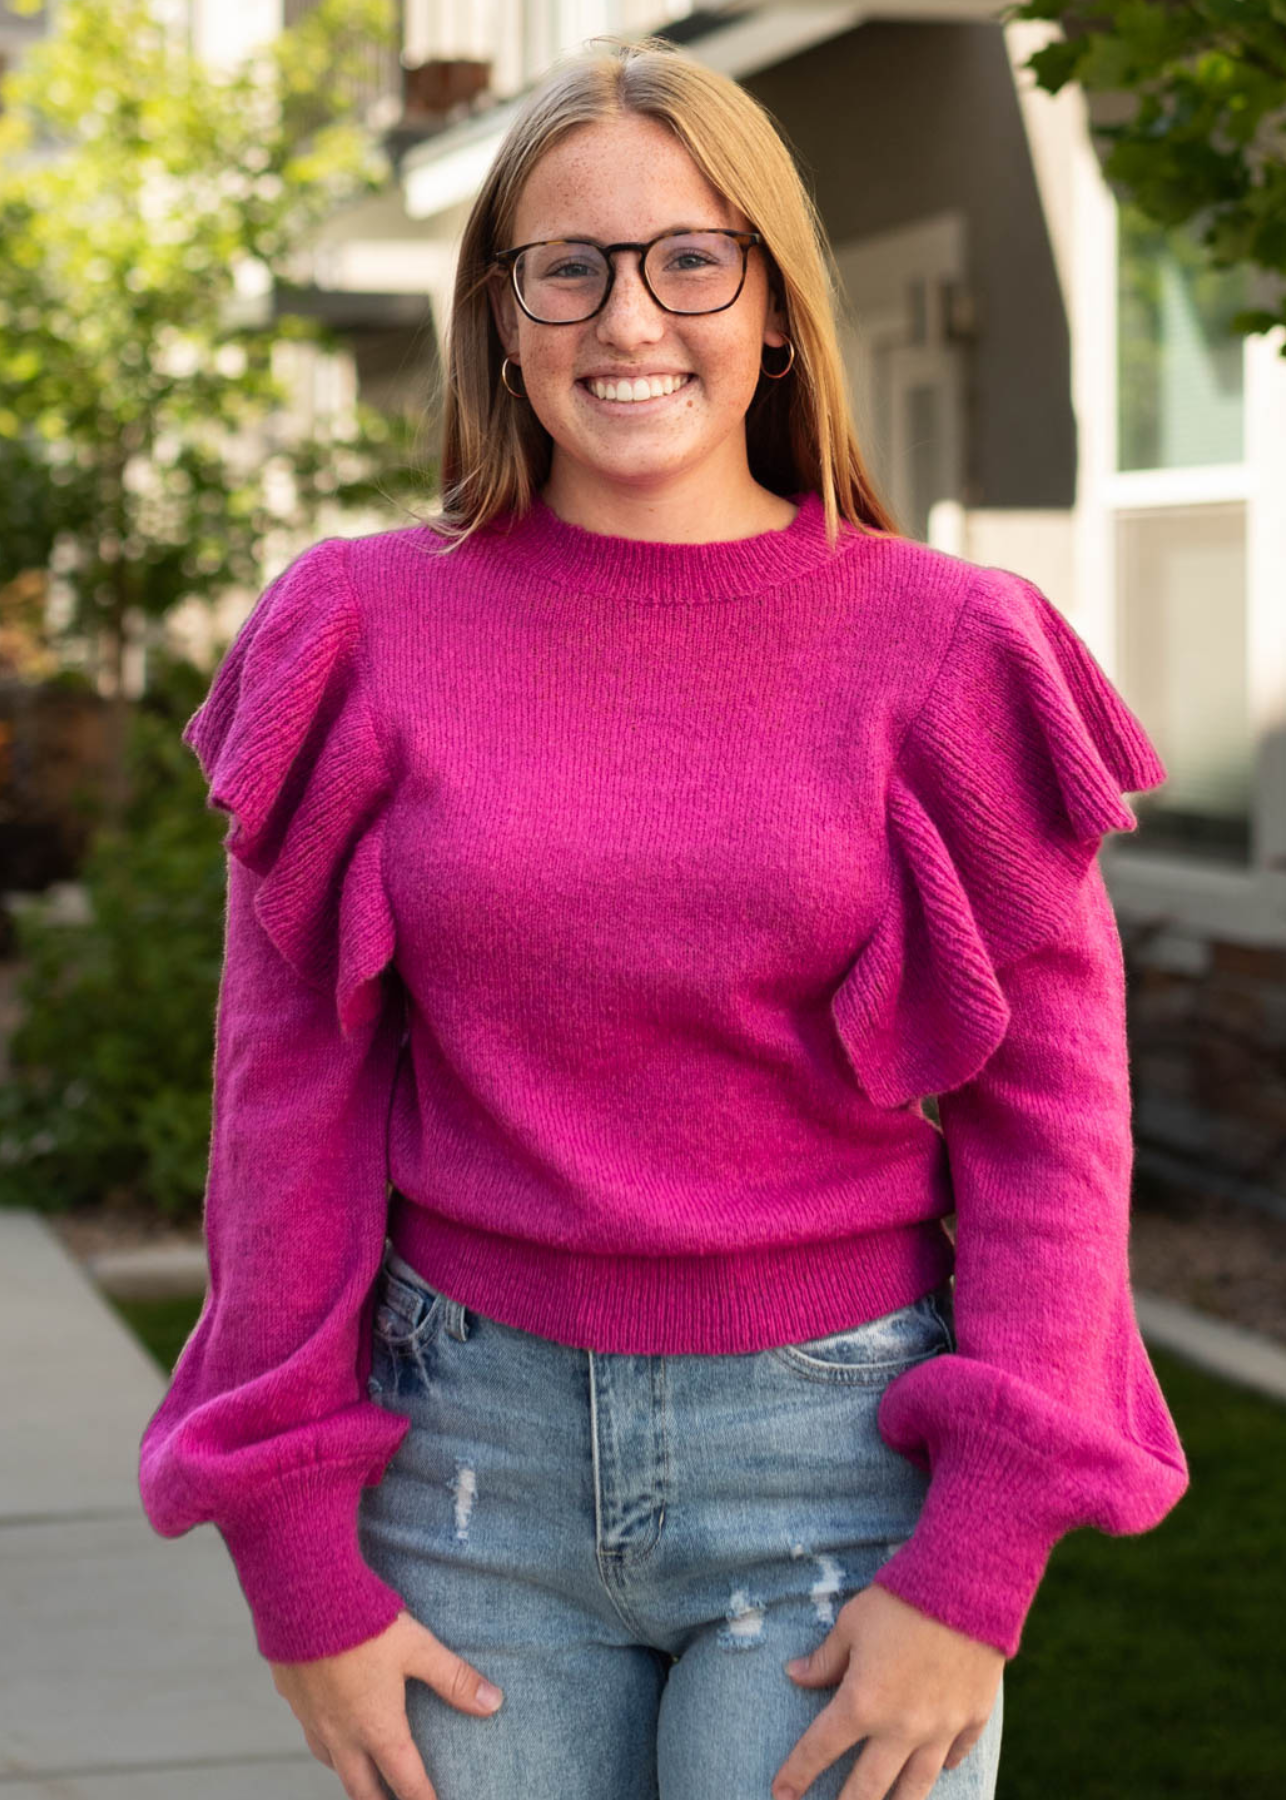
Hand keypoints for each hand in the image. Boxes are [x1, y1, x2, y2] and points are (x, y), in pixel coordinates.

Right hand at [270, 1608, 503, 1799]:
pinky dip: (326, 1743)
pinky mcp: (292, 1697)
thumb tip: (493, 1702)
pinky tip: (329, 1727)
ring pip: (331, 1763)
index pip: (405, 1780)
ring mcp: (312, 1718)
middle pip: (361, 1789)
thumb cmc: (364, 1623)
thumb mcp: (418, 1647)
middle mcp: (341, 1733)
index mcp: (376, 1726)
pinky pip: (310, 1733)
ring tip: (364, 1777)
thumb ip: (454, 1678)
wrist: (302, 1599)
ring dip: (351, 1776)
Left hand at [771, 1583, 1002, 1799]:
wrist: (966, 1586)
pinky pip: (955, 1754)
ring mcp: (940, 1728)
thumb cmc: (900, 1599)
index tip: (781, 1793)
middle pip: (868, 1786)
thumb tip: (795, 1675)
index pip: (820, 1749)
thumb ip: (825, 1658)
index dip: (797, 1773)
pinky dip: (943, 1764)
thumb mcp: (851, 1622)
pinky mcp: (972, 1717)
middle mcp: (901, 1728)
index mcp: (863, 1703)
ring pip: (915, 1786)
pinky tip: (937, 1768)